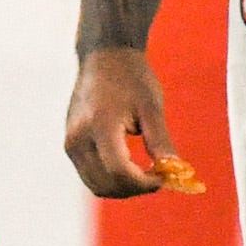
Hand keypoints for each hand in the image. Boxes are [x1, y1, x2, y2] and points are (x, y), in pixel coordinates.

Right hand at [65, 47, 193, 197]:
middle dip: (134, 189)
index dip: (143, 183)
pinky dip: (110, 180)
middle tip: (157, 178)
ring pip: (95, 185)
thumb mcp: (151, 107)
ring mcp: (71, 142)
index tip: (163, 178)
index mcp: (100, 124)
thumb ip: (160, 141)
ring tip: (144, 174)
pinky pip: (89, 175)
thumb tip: (175, 174)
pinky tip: (130, 167)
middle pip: (106, 184)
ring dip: (122, 188)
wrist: (104, 56)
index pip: (119, 171)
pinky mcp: (70, 144)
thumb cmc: (131, 77)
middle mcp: (78, 137)